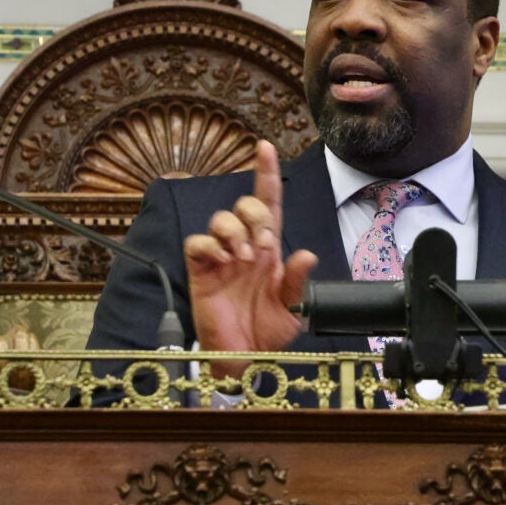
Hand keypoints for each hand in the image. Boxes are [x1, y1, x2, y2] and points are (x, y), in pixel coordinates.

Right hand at [183, 140, 317, 376]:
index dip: (266, 174)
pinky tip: (223, 262)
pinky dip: (211, 246)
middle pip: (245, 205)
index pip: (269, 202)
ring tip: (243, 258)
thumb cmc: (267, 330)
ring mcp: (221, 256)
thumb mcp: (292, 308)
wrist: (244, 357)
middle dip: (257, 216)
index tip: (264, 148)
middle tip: (264, 246)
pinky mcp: (201, 269)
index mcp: (269, 249)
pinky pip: (198, 243)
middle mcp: (245, 246)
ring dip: (235, 232)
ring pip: (221, 218)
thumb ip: (298, 281)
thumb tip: (306, 254)